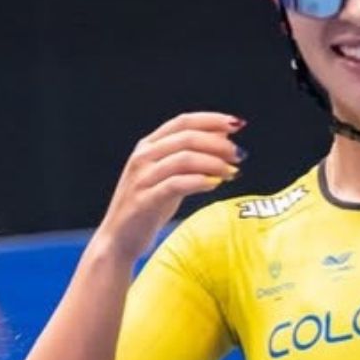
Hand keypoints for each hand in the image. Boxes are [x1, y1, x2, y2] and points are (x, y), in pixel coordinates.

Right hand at [95, 112, 243, 260]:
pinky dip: (199, 181)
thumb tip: (224, 136)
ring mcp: (142, 177)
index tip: (238, 124)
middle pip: (187, 137)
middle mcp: (143, 156)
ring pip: (184, 158)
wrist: (119, 239)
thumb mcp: (171, 176)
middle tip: (240, 154)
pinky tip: (214, 185)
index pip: (184, 122)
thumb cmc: (149, 206)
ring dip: (213, 162)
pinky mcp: (144, 200)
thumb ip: (192, 157)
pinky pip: (176, 184)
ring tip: (232, 172)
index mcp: (148, 145)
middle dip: (218, 143)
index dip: (212, 120)